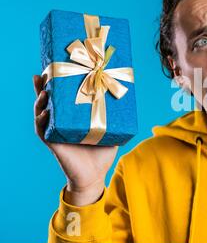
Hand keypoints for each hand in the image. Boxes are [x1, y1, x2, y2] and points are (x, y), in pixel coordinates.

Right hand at [33, 75, 117, 205]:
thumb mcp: (111, 130)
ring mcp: (55, 131)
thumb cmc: (101, 153)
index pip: (63, 96)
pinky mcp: (53, 143)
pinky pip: (42, 130)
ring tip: (44, 90)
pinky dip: (41, 121)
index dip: (58, 83)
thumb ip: (116, 116)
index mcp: (73, 117)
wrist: (95, 176)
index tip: (58, 67)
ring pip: (41, 112)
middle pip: (49, 100)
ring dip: (40, 100)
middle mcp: (61, 122)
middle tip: (46, 72)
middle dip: (44, 86)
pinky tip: (44, 113)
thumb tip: (129, 98)